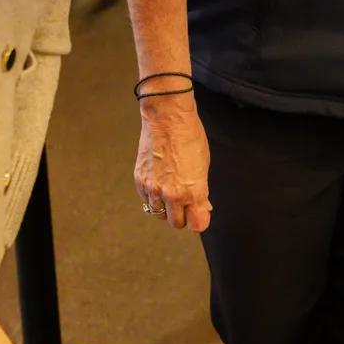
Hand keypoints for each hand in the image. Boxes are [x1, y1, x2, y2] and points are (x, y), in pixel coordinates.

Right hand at [134, 95, 212, 231]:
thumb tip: (202, 205)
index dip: (199, 220)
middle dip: (183, 215)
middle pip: (177, 223)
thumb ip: (201, 190)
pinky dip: (153, 197)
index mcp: (192, 191)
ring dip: (167, 208)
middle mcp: (171, 194)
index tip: (200, 214)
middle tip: (186, 203)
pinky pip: (147, 201)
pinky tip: (160, 183)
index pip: (197, 225)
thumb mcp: (204, 164)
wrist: (166, 118)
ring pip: (159, 214)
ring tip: (171, 191)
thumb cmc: (189, 136)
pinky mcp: (140, 181)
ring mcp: (153, 189)